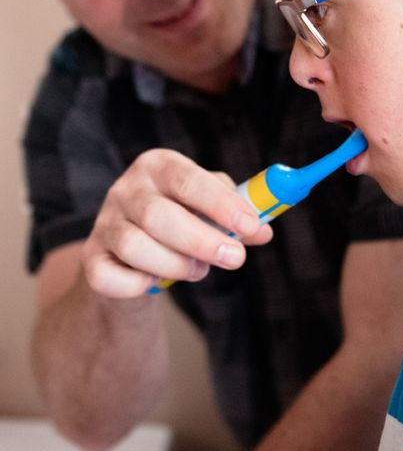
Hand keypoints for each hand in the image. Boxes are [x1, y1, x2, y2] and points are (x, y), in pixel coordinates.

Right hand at [83, 148, 272, 297]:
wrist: (135, 254)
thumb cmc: (183, 221)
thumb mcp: (209, 207)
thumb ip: (238, 212)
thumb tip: (263, 230)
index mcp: (158, 166)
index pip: (188, 180)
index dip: (222, 205)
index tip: (252, 227)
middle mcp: (125, 189)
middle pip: (159, 215)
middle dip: (203, 241)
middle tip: (235, 259)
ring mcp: (104, 223)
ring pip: (135, 247)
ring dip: (176, 265)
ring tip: (198, 270)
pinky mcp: (92, 258)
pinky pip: (109, 277)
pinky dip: (137, 285)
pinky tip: (156, 282)